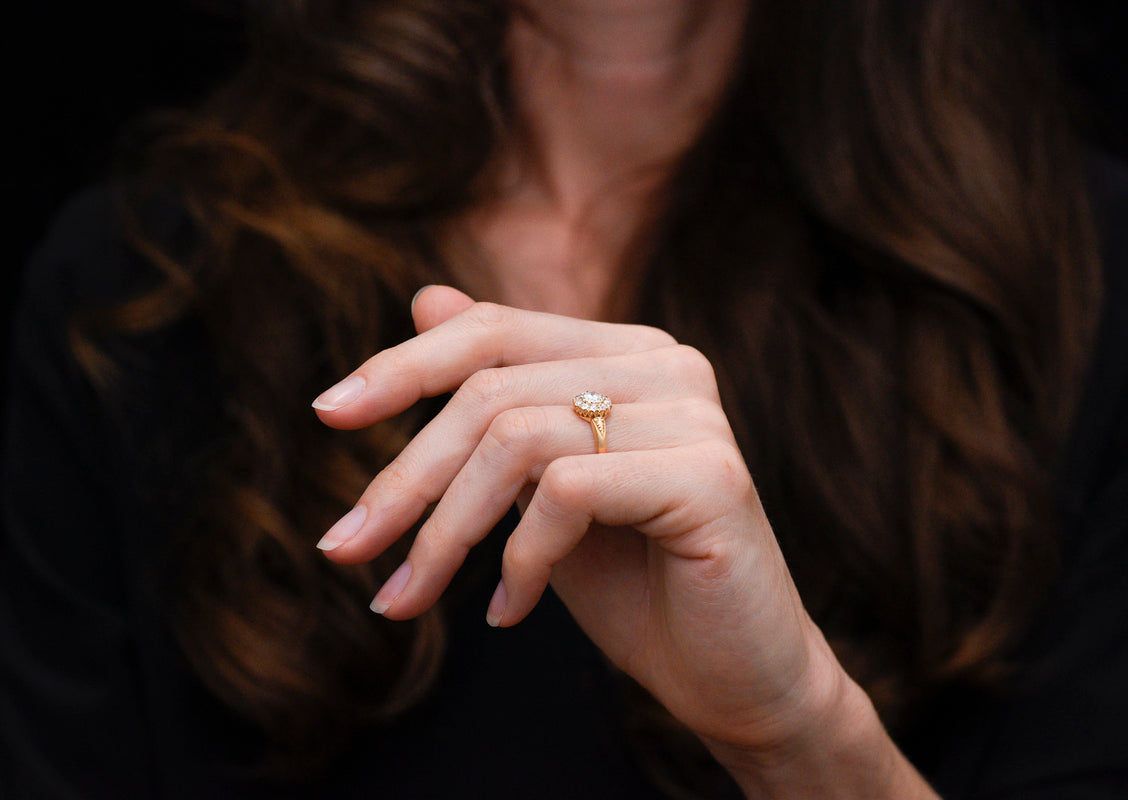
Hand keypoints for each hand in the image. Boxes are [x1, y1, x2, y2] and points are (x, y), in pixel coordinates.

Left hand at [313, 286, 933, 796]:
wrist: (734, 676)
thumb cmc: (634, 584)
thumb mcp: (538, 488)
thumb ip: (494, 400)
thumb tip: (422, 298)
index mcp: (627, 353)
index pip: (494, 330)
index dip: (403, 366)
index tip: (326, 415)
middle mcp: (668, 364)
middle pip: (490, 390)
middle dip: (402, 477)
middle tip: (345, 548)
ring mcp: (694, 414)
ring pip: (516, 439)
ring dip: (443, 532)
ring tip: (407, 600)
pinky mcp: (710, 474)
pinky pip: (566, 492)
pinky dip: (519, 560)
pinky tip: (509, 612)